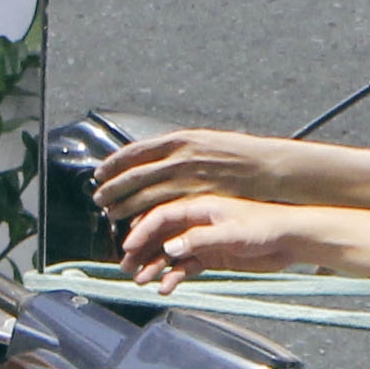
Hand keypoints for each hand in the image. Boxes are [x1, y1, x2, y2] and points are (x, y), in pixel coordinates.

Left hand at [92, 126, 302, 210]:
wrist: (269, 168)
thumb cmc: (239, 155)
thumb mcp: (205, 141)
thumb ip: (178, 150)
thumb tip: (153, 156)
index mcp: (180, 141)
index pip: (135, 152)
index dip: (114, 165)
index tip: (100, 172)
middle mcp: (181, 160)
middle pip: (136, 177)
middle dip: (113, 189)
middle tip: (100, 199)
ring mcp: (189, 183)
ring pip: (146, 198)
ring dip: (125, 208)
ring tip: (112, 214)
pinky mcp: (199, 203)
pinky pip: (168, 214)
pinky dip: (150, 221)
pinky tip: (139, 227)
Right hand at [123, 193, 313, 287]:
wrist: (289, 240)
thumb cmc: (265, 226)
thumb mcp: (231, 232)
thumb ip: (199, 240)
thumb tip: (169, 247)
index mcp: (200, 206)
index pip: (161, 216)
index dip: (142, 230)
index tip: (128, 246)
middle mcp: (197, 222)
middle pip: (160, 235)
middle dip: (141, 250)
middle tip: (127, 267)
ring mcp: (203, 240)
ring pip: (170, 253)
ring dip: (154, 265)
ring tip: (141, 280)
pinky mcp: (212, 256)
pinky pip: (186, 267)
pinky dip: (174, 276)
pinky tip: (166, 287)